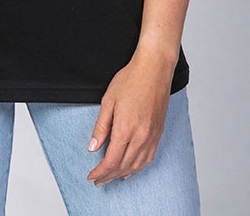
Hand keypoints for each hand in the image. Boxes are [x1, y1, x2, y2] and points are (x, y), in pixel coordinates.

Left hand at [86, 46, 175, 187]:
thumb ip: (101, 127)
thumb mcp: (108, 100)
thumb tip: (93, 147)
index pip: (111, 160)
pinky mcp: (158, 132)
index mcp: (126, 128)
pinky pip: (148, 157)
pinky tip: (130, 169)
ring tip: (111, 177)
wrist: (154, 69)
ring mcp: (152, 135)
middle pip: (123, 166)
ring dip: (122, 174)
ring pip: (137, 165)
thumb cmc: (130, 80)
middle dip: (109, 176)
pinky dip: (138, 167)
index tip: (91, 176)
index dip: (100, 171)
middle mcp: (141, 136)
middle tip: (98, 181)